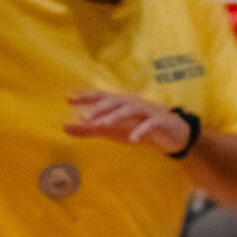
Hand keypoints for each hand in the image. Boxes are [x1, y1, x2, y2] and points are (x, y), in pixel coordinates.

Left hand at [65, 91, 193, 153]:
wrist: (172, 133)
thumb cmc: (138, 128)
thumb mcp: (113, 130)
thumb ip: (90, 130)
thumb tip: (65, 128)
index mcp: (120, 103)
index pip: (100, 97)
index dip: (85, 97)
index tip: (68, 99)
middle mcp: (131, 103)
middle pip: (114, 102)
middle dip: (99, 108)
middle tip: (86, 118)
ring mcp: (146, 111)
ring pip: (129, 110)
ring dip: (116, 116)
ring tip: (104, 126)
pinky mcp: (159, 122)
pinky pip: (149, 125)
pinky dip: (140, 131)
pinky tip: (133, 139)